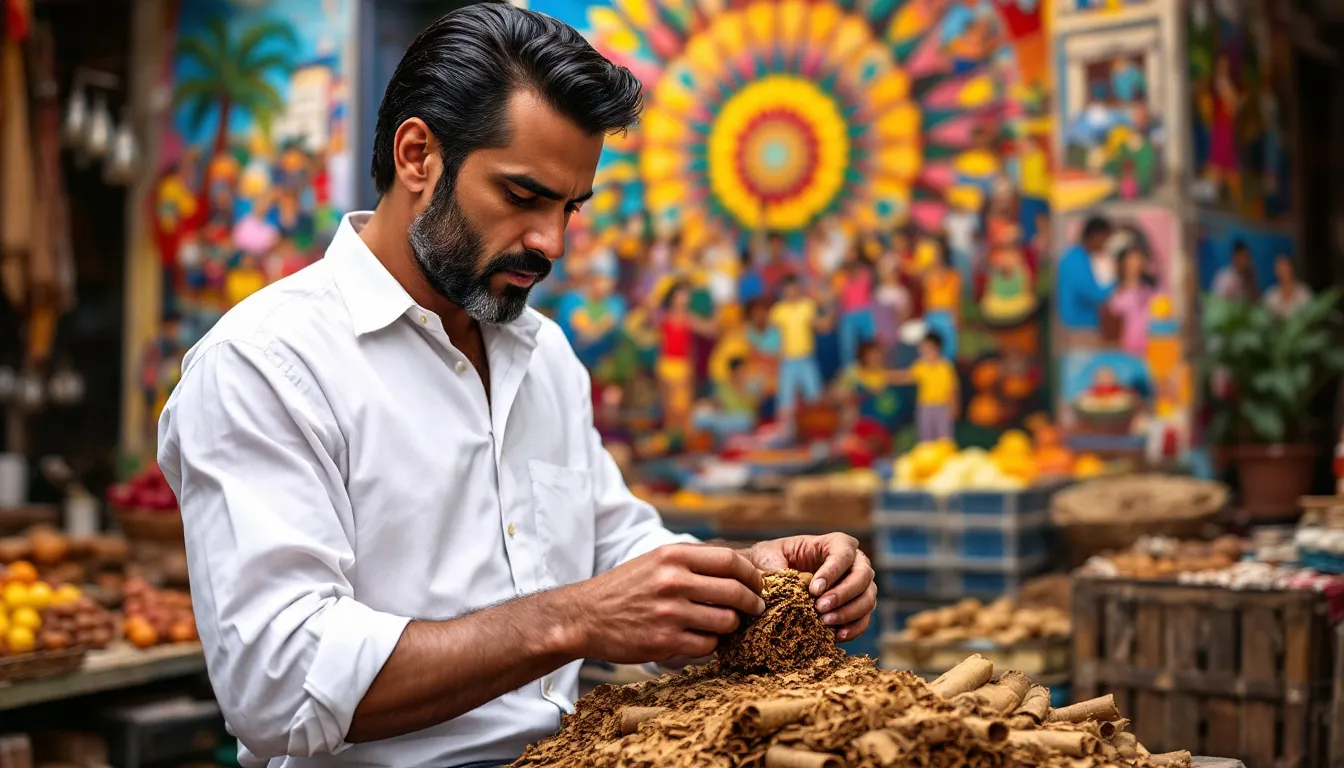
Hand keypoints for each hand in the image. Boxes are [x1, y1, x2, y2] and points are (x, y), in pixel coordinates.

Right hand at [570, 544, 764, 664]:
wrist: (585, 616)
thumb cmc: (625, 588)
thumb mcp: (655, 561)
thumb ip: (692, 561)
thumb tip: (738, 569)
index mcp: (673, 556)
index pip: (730, 561)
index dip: (751, 575)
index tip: (757, 585)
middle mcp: (673, 581)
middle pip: (734, 592)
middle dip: (752, 603)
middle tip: (755, 608)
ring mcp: (670, 613)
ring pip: (726, 621)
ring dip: (731, 626)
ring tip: (723, 625)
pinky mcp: (664, 641)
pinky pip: (707, 646)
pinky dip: (710, 645)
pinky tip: (701, 639)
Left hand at [743, 534, 875, 641]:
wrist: (772, 577)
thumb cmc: (773, 560)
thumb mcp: (769, 557)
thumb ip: (776, 567)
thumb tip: (783, 584)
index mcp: (835, 543)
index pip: (843, 554)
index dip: (832, 572)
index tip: (813, 590)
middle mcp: (855, 562)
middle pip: (863, 576)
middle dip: (843, 594)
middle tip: (820, 608)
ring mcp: (860, 585)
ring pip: (868, 598)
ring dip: (848, 613)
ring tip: (825, 622)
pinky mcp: (858, 607)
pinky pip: (864, 619)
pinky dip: (853, 629)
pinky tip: (836, 636)